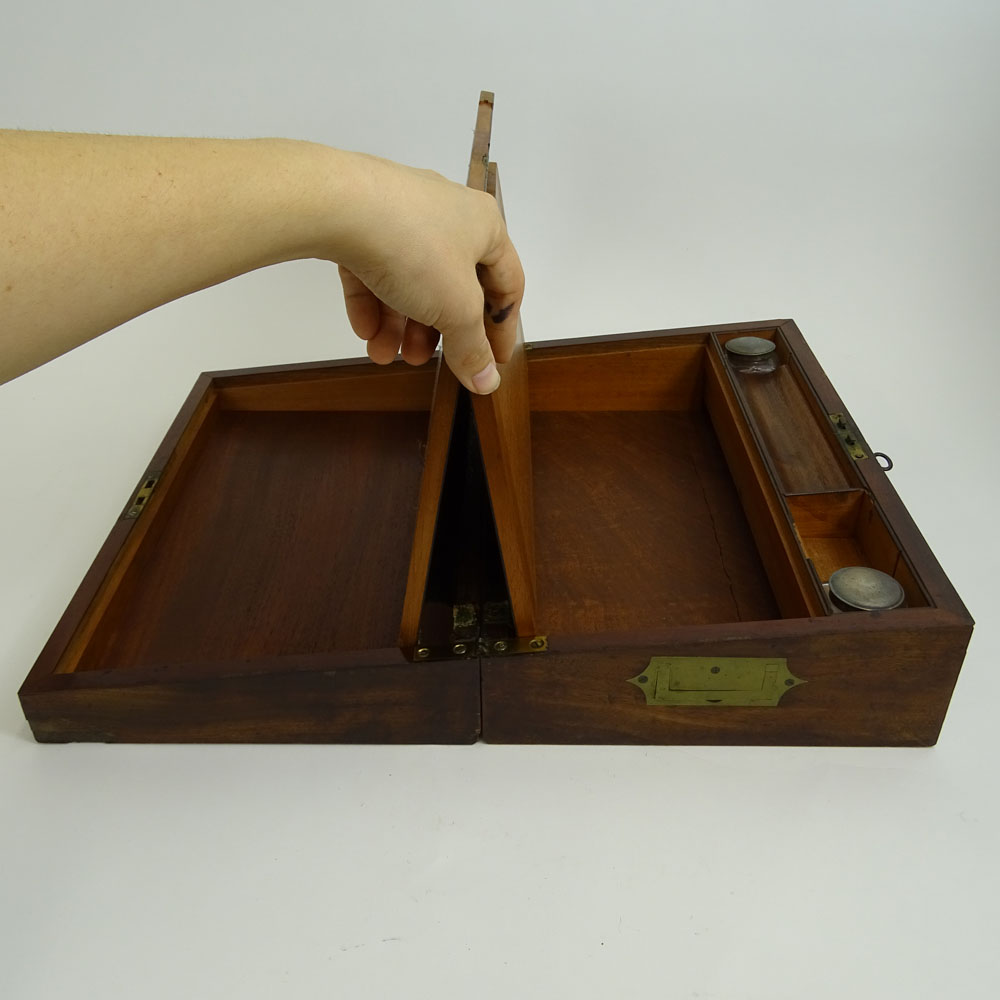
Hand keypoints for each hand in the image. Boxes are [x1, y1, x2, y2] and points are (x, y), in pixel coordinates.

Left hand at [331, 155, 523, 393]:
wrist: (339, 205)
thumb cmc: (417, 251)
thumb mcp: (456, 309)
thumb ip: (473, 349)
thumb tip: (487, 381)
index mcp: (485, 226)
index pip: (507, 285)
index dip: (502, 329)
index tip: (491, 364)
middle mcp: (449, 214)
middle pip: (453, 287)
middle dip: (436, 333)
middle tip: (420, 360)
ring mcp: (403, 213)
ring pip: (412, 280)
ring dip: (401, 325)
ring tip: (384, 355)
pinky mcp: (363, 219)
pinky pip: (376, 267)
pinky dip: (374, 302)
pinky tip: (365, 332)